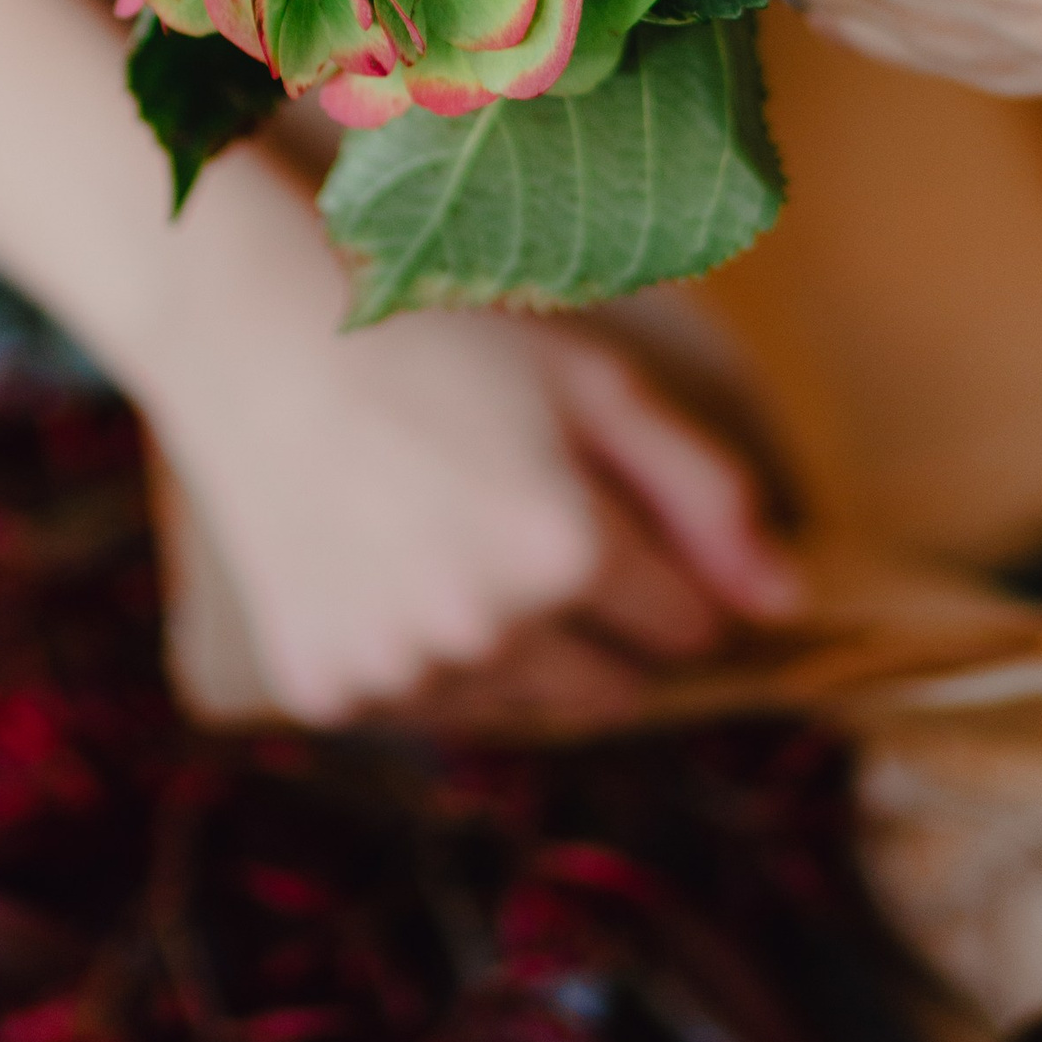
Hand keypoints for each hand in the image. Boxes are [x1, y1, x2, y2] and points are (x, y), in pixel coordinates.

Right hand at [139, 167, 800, 725]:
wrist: (254, 333)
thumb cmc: (443, 340)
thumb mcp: (594, 384)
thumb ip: (706, 494)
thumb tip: (786, 605)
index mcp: (566, 551)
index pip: (689, 626)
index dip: (664, 563)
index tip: (608, 501)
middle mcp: (486, 631)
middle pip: (615, 688)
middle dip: (598, 621)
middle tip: (522, 517)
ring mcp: (401, 672)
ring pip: (524, 707)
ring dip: (516, 646)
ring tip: (446, 531)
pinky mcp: (332, 694)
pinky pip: (428, 708)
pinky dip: (425, 657)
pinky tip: (383, 560)